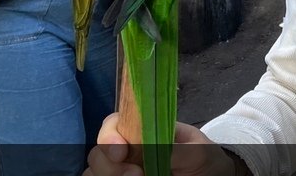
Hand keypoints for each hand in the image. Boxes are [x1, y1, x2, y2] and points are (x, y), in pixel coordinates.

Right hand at [85, 113, 240, 175]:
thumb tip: (154, 149)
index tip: (121, 151)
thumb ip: (176, 148)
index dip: (109, 135)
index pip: (112, 125)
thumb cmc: (203, 157)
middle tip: (137, 175)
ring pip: (92, 174)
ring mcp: (122, 171)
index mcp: (141, 131)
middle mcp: (126, 151)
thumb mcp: (196, 150)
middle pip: (96, 154)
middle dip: (108, 165)